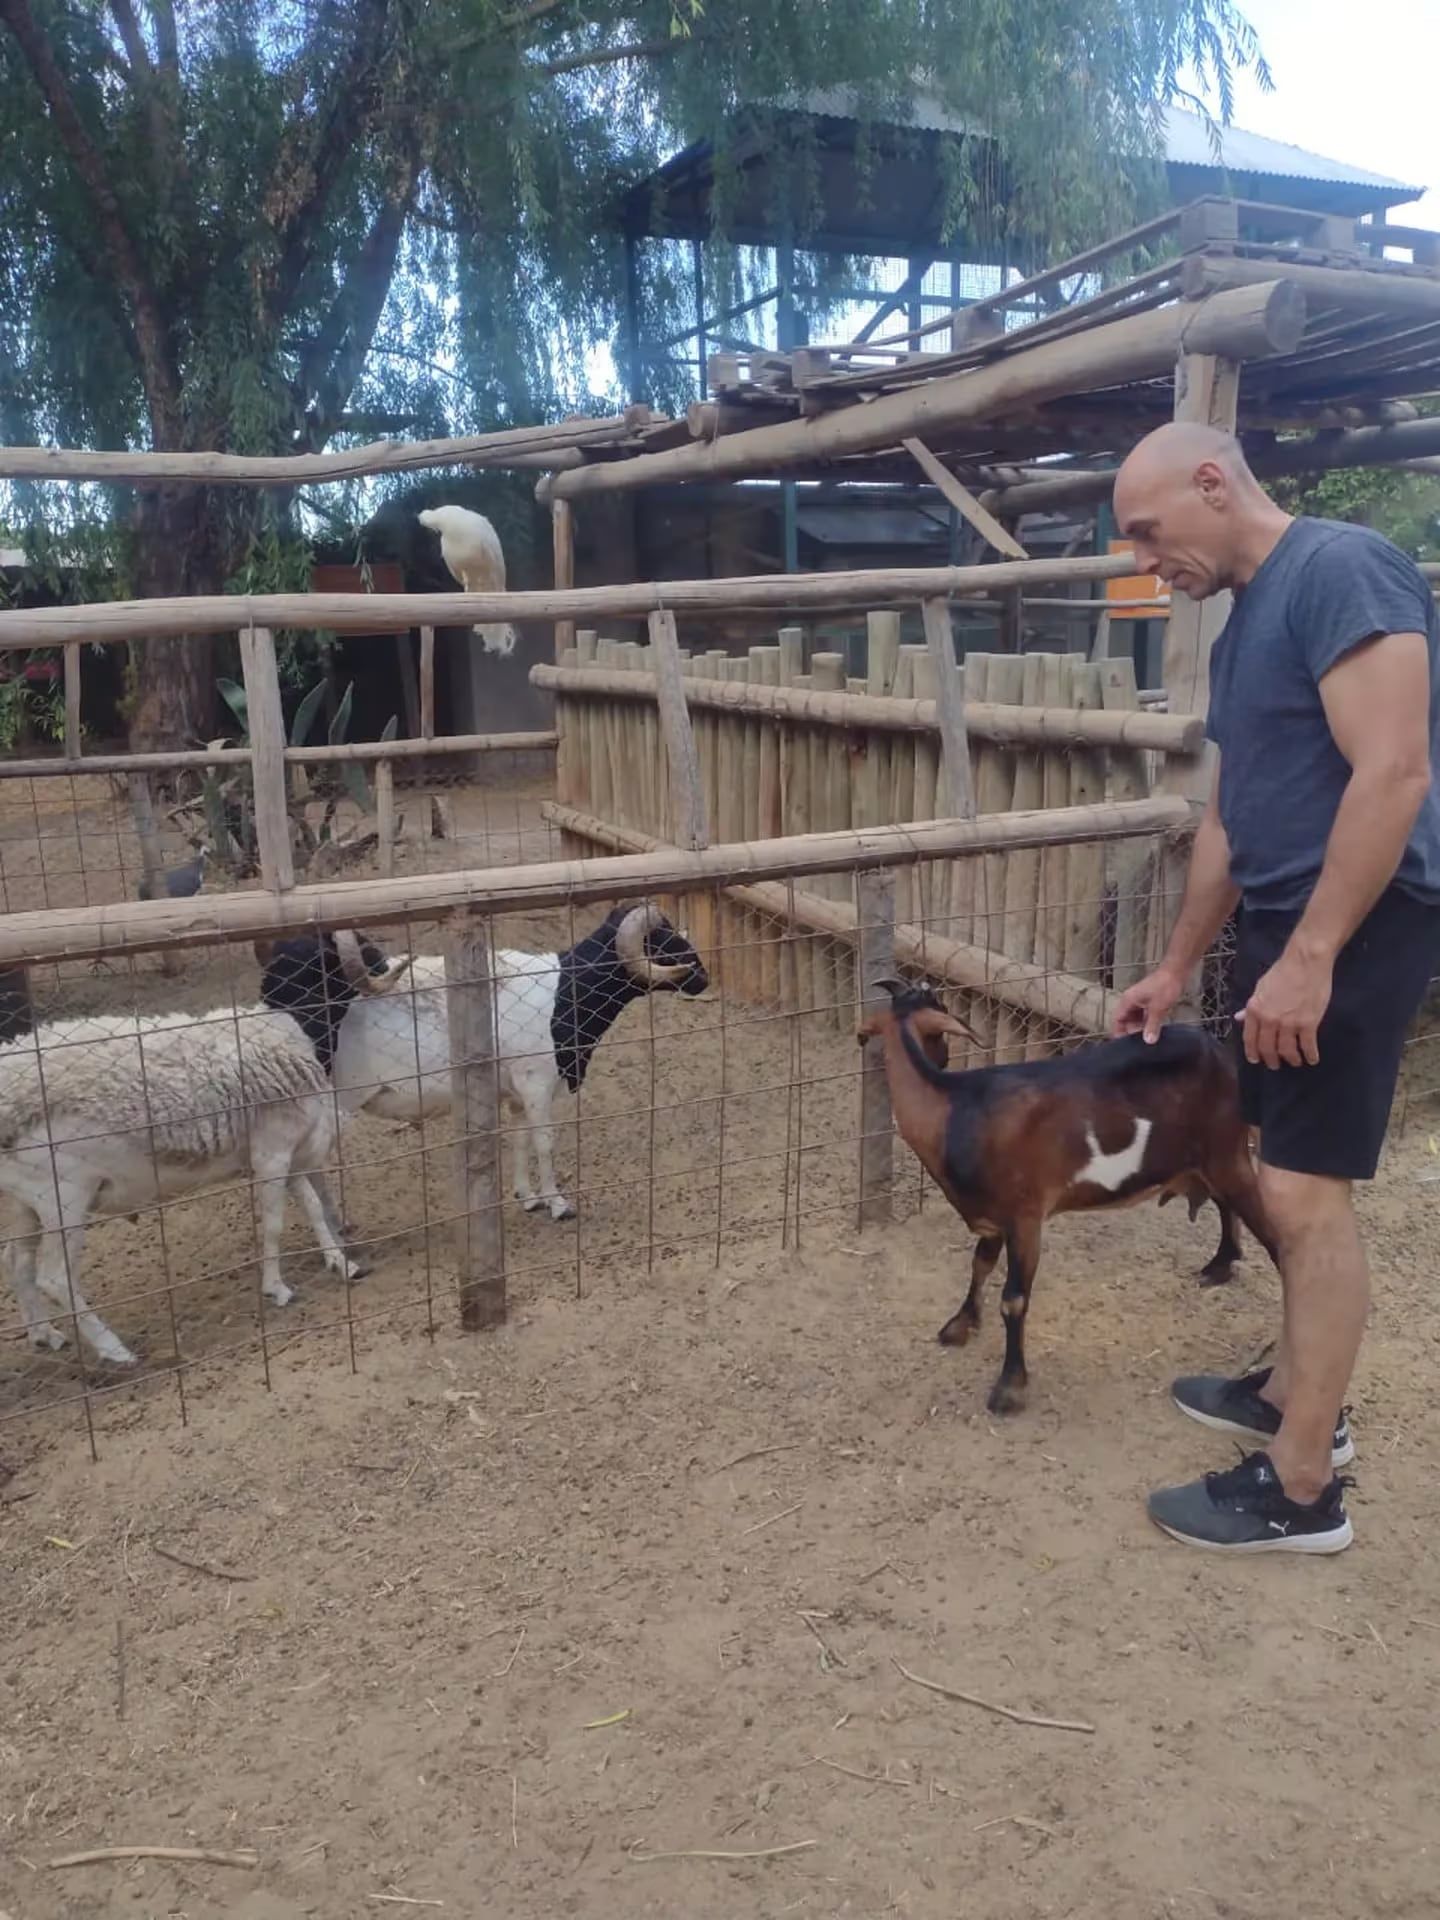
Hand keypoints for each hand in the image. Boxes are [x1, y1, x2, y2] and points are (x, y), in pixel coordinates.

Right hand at [1111, 961, 1184, 1042]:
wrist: (1176, 972)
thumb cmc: (1165, 985)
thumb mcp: (1158, 1008)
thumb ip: (1152, 1025)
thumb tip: (1148, 1041)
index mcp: (1128, 1000)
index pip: (1117, 1019)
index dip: (1119, 1031)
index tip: (1124, 1045)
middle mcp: (1131, 1001)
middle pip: (1126, 1020)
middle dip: (1132, 1031)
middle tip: (1141, 1043)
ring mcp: (1140, 1000)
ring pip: (1135, 1018)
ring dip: (1140, 1027)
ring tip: (1148, 1037)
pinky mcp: (1149, 1001)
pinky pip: (1144, 1015)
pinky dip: (1147, 1022)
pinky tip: (1154, 1029)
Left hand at [1238, 944, 1332, 1068]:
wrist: (1306, 962)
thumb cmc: (1283, 971)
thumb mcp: (1261, 987)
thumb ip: (1251, 1006)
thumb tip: (1239, 1018)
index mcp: (1255, 1010)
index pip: (1250, 1038)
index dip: (1253, 1052)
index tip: (1256, 1060)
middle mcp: (1269, 1020)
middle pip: (1268, 1048)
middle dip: (1271, 1060)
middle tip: (1275, 1065)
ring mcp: (1289, 1023)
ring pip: (1287, 1050)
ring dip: (1291, 1059)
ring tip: (1294, 1062)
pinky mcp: (1308, 1023)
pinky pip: (1308, 1045)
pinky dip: (1310, 1055)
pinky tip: (1312, 1059)